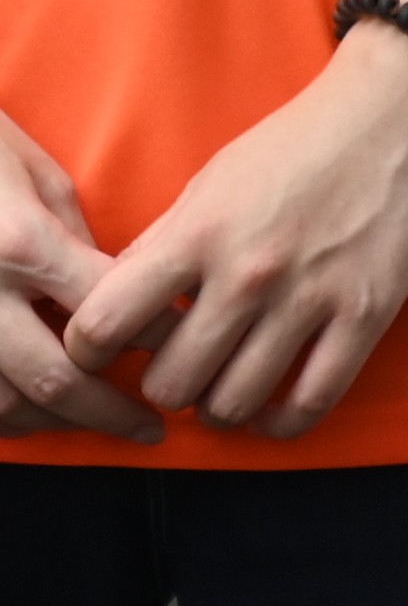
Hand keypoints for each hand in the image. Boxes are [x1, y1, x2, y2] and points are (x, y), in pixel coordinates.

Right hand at [0, 109, 156, 440]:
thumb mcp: (38, 178)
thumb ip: (76, 242)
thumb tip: (118, 290)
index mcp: (23, 245)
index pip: (112, 312)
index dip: (159, 340)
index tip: (190, 349)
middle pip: (56, 378)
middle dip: (112, 412)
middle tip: (154, 428)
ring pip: (2, 404)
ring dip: (55, 424)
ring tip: (98, 426)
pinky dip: (4, 418)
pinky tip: (34, 417)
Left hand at [55, 29, 407, 439]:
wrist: (397, 115)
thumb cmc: (297, 145)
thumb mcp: (210, 185)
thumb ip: (163, 247)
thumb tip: (124, 308)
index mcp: (197, 234)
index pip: (104, 324)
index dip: (89, 351)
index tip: (105, 353)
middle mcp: (248, 273)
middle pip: (171, 383)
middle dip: (168, 387)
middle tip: (182, 372)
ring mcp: (310, 298)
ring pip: (234, 403)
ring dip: (221, 408)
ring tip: (227, 390)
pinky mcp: (366, 314)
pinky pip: (311, 402)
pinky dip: (281, 422)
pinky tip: (273, 411)